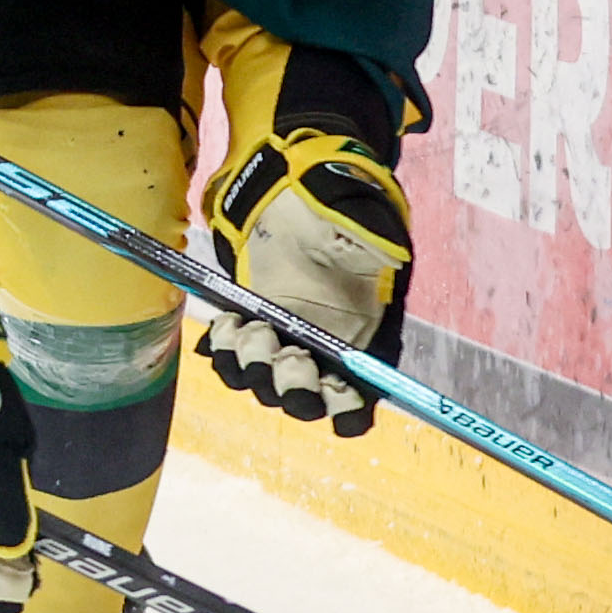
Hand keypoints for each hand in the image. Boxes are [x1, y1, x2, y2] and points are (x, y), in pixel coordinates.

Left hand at [202, 131, 409, 436]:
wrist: (300, 202)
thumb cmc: (343, 221)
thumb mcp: (370, 234)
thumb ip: (376, 248)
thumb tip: (388, 251)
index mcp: (358, 347)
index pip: (354, 406)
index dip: (343, 411)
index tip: (331, 388)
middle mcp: (318, 358)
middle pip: (300, 401)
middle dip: (289, 384)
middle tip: (281, 351)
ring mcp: (279, 346)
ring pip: (259, 382)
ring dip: (251, 365)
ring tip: (247, 330)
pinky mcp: (246, 329)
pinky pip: (229, 358)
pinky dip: (223, 347)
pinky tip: (225, 323)